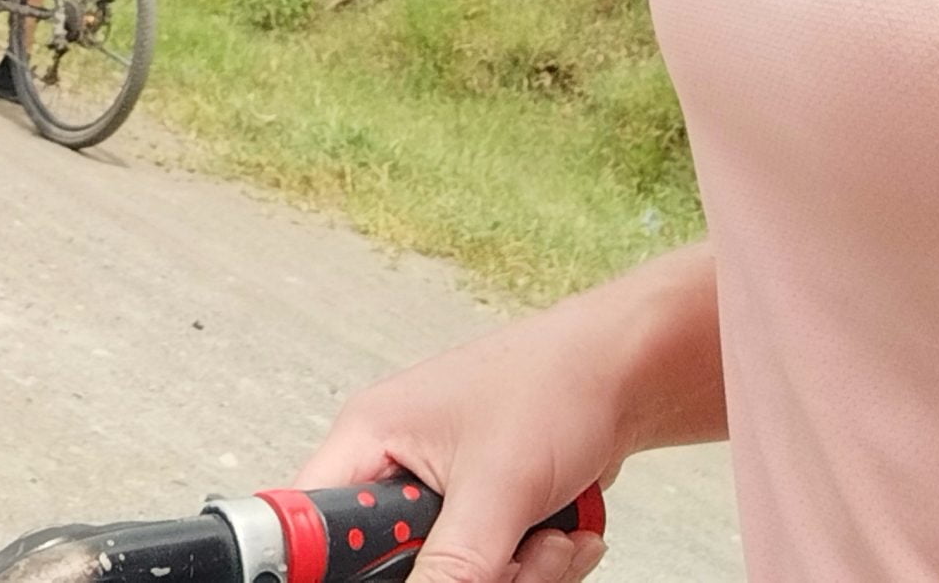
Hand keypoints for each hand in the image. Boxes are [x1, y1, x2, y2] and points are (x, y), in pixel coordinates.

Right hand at [296, 247, 723, 582]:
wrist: (626, 377)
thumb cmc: (557, 384)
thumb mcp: (497, 487)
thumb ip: (450, 566)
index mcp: (369, 439)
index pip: (312, 522)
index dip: (331, 562)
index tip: (391, 564)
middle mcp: (394, 467)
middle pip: (392, 567)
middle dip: (463, 575)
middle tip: (504, 554)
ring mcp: (440, 494)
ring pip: (451, 579)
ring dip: (515, 575)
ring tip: (547, 534)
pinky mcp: (481, 515)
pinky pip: (492, 575)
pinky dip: (536, 567)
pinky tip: (561, 533)